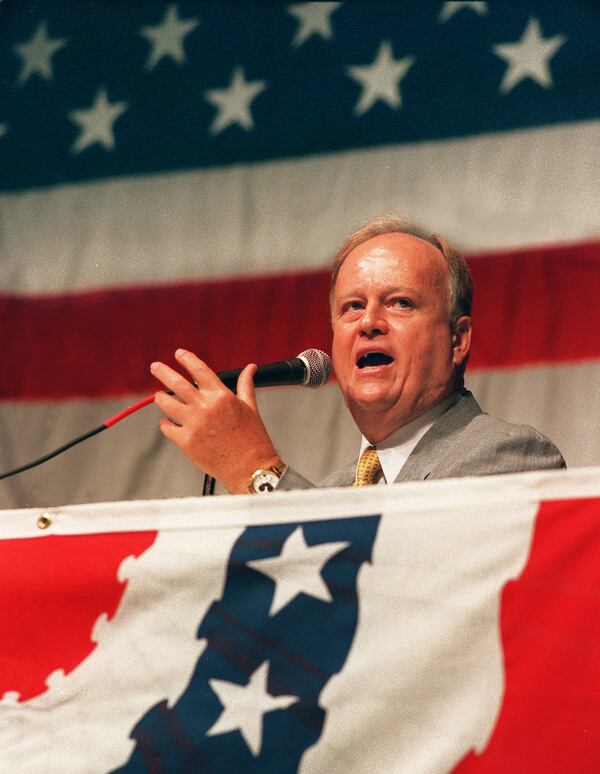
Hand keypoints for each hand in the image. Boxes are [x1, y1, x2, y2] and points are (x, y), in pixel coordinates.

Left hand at [150, 349, 279, 492]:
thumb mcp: (250, 407)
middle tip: (155, 367)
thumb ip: (245, 385)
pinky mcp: (186, 441)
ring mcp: (194, 424)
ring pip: (166, 403)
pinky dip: (165, 423)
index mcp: (222, 396)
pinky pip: (167, 427)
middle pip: (176, 382)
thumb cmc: (253, 439)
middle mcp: (206, 407)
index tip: (179, 354)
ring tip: (159, 396)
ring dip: (160, 398)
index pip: (199, 370)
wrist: (250, 467)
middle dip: (162, 372)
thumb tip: (250, 368)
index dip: (186, 359)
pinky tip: (168, 422)